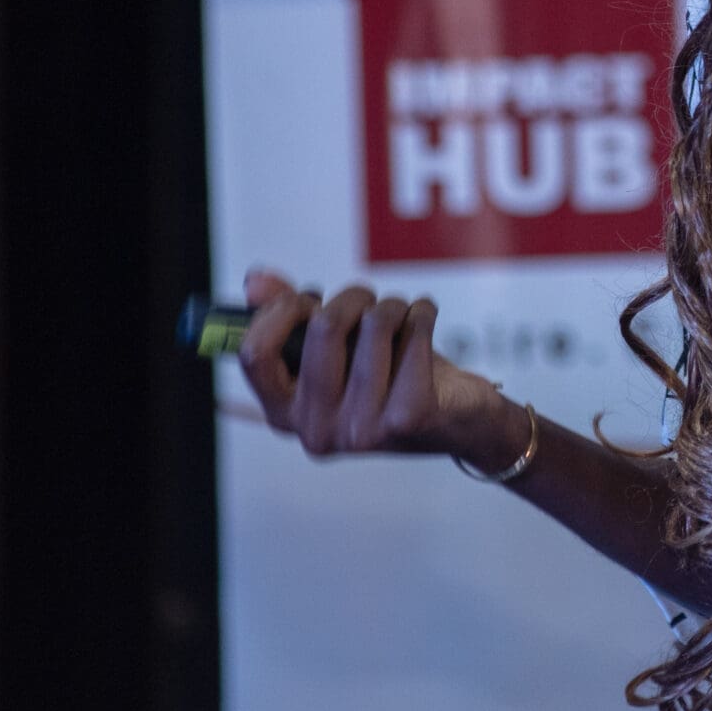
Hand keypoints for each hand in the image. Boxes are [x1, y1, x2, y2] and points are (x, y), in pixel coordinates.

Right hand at [233, 268, 523, 465]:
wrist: (457, 420)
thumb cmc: (389, 379)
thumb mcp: (336, 350)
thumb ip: (292, 316)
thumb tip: (254, 280)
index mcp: (286, 415)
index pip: (255, 354)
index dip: (281, 311)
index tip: (309, 300)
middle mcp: (317, 430)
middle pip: (324, 326)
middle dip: (354, 296)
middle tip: (370, 302)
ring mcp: (363, 430)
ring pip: (374, 323)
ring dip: (393, 305)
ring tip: (402, 317)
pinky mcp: (409, 417)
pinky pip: (414, 331)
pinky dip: (423, 312)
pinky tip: (426, 321)